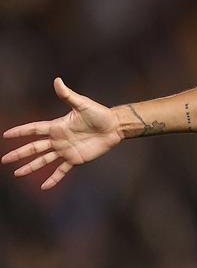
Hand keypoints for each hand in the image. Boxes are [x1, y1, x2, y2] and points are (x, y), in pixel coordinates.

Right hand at [3, 78, 122, 189]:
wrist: (114, 127)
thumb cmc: (99, 113)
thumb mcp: (82, 104)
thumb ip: (67, 95)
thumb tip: (57, 80)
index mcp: (57, 126)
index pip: (33, 129)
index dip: (20, 132)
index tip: (6, 135)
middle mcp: (58, 139)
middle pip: (34, 148)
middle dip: (19, 154)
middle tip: (4, 160)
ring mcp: (65, 151)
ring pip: (43, 161)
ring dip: (30, 167)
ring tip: (17, 174)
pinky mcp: (75, 159)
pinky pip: (62, 171)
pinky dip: (53, 179)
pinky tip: (44, 187)